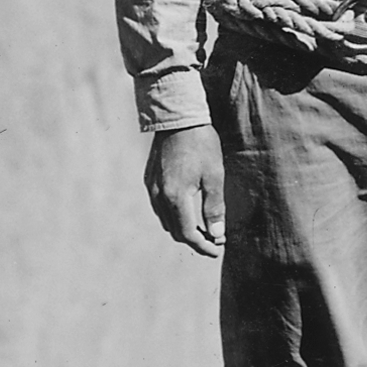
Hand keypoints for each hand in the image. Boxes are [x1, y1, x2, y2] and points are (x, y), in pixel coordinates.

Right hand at [145, 124, 224, 256]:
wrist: (178, 117)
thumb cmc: (201, 144)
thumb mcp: (214, 176)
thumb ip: (214, 207)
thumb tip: (217, 233)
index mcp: (175, 198)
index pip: (188, 234)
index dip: (203, 245)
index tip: (217, 249)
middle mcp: (158, 197)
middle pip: (174, 231)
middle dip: (194, 239)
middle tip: (213, 240)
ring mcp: (151, 188)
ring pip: (165, 220)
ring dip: (183, 228)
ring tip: (203, 228)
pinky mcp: (149, 179)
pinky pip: (159, 207)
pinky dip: (173, 215)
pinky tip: (187, 210)